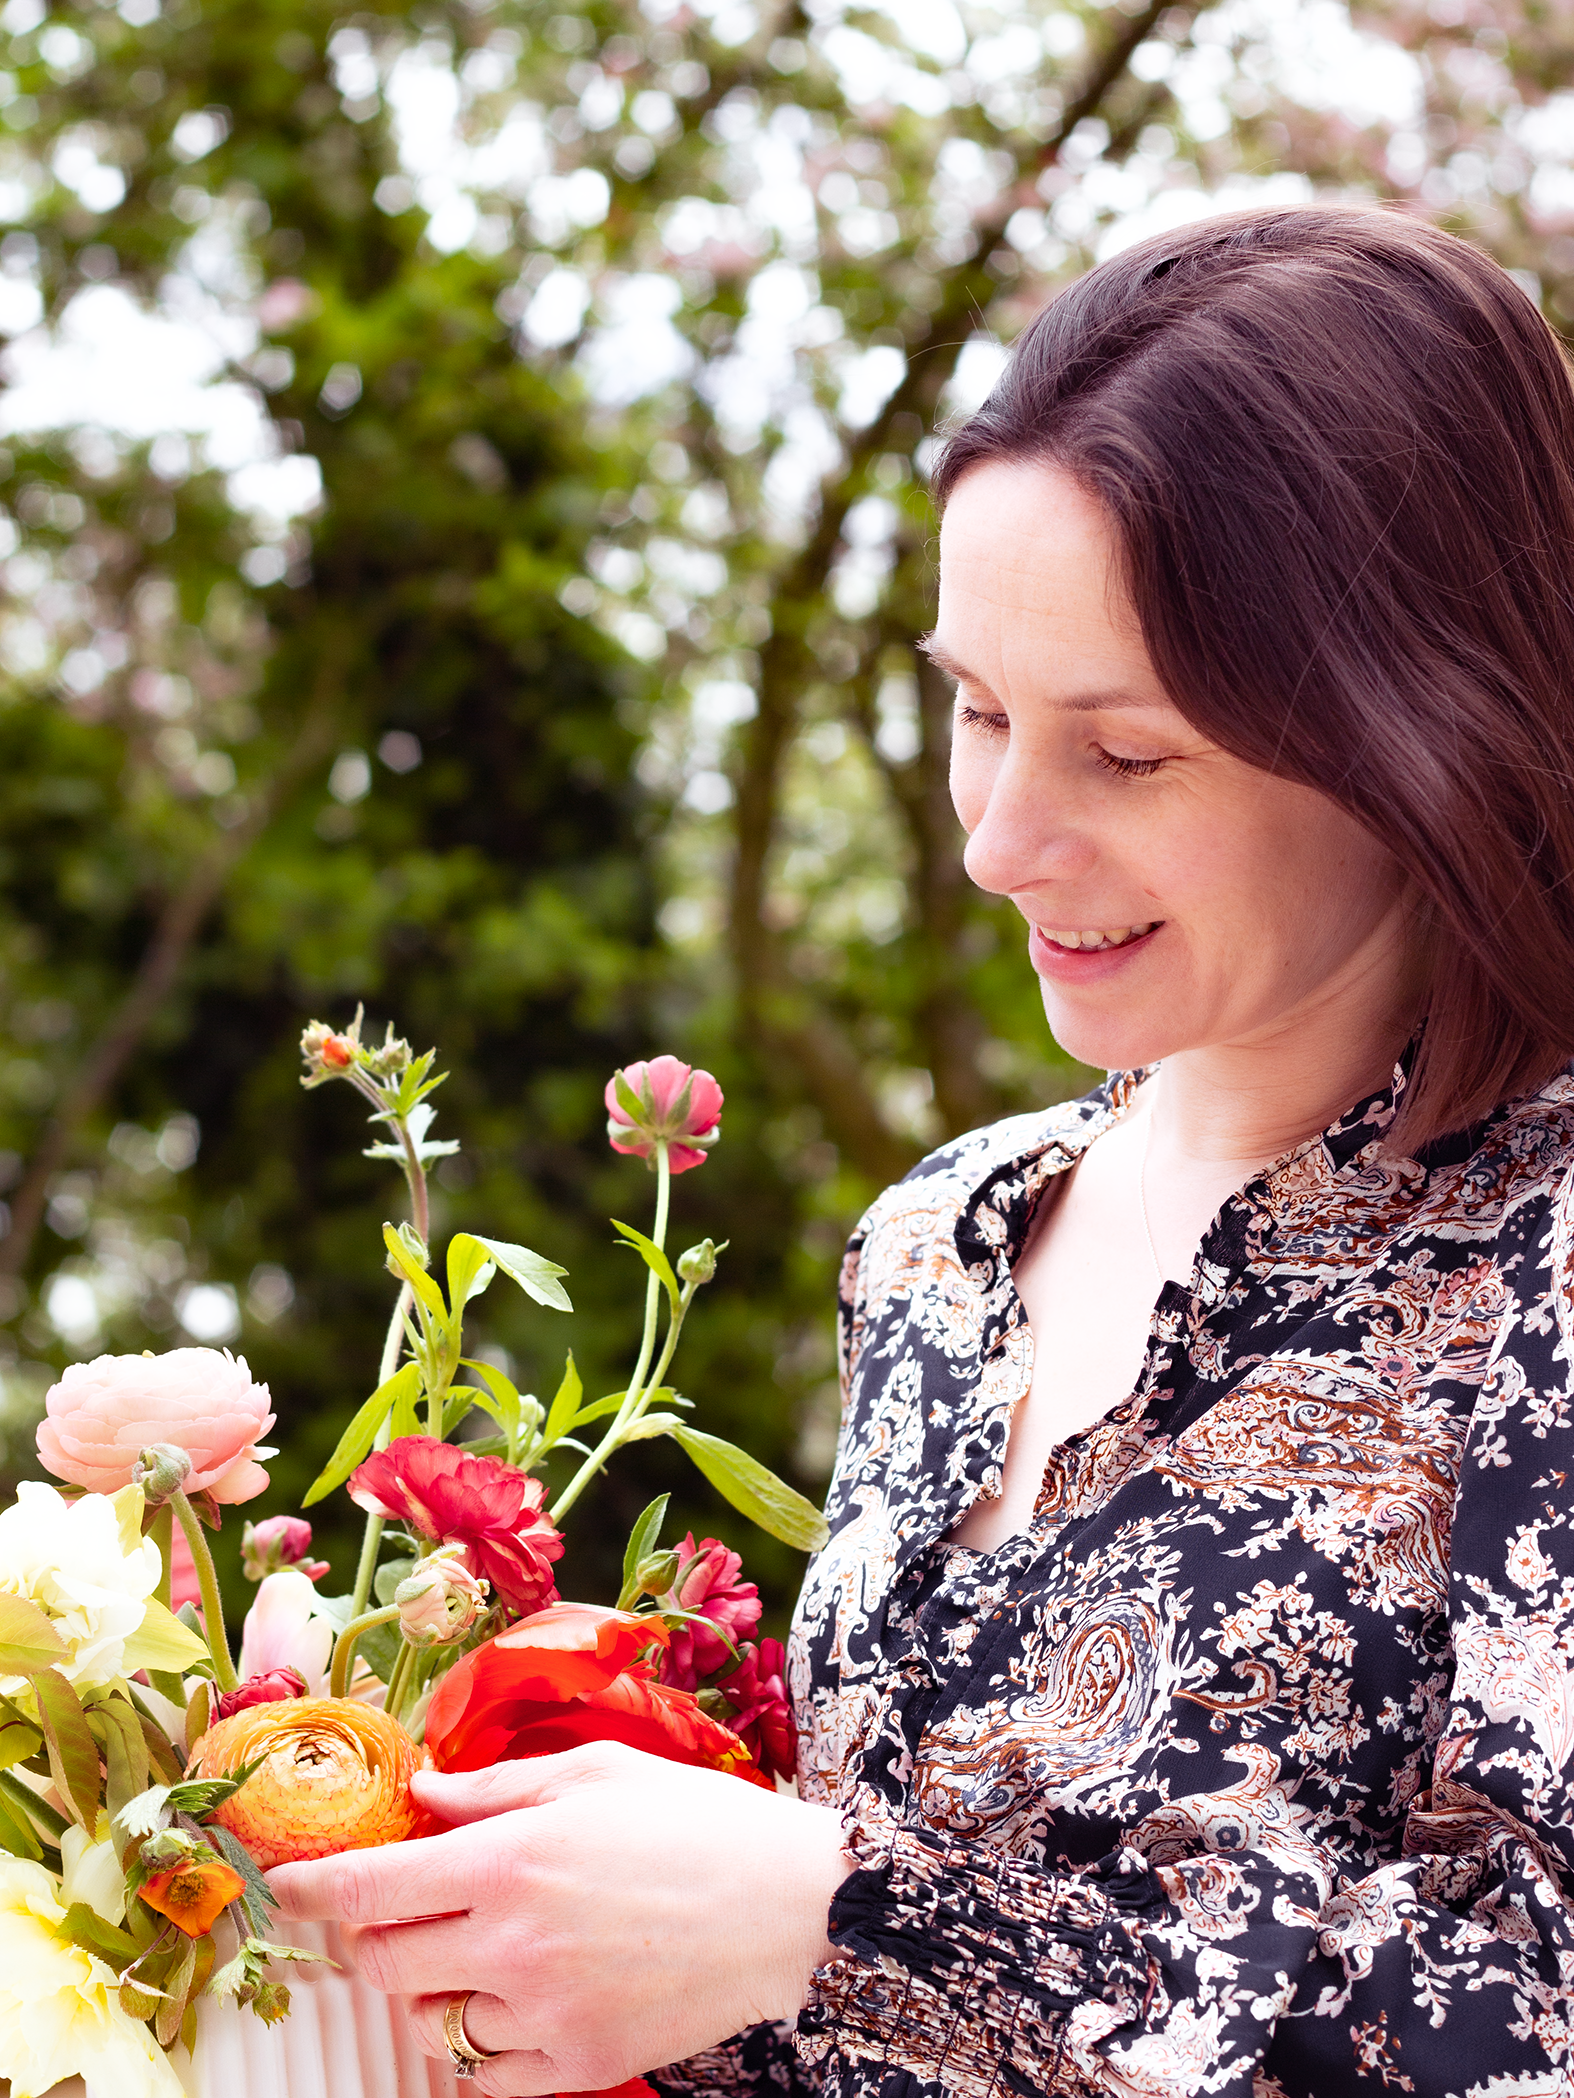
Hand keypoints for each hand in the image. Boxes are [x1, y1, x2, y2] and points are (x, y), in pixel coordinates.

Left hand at [265, 1742, 850, 2096]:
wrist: (791, 1906)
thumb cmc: (695, 1822)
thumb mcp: (592, 1773)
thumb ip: (491, 1788)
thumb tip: (418, 1794)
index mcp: (511, 1856)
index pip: (370, 1887)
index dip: (313, 1888)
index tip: (287, 1884)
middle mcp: (512, 1940)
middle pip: (383, 1962)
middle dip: (369, 1939)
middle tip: (394, 1914)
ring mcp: (543, 2013)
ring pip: (429, 2024)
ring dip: (430, 1991)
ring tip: (479, 1953)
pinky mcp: (578, 2067)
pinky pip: (484, 2077)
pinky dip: (481, 2046)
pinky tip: (513, 2003)